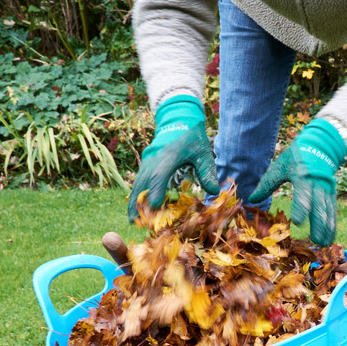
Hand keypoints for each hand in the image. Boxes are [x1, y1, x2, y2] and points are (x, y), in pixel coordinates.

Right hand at [128, 95, 219, 221]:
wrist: (178, 122)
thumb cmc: (193, 139)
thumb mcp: (204, 152)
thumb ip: (207, 171)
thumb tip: (214, 192)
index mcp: (169, 154)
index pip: (161, 173)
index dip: (157, 189)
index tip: (156, 206)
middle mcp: (154, 159)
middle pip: (144, 182)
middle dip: (141, 202)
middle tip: (139, 223)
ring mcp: (147, 162)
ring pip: (138, 183)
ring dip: (135, 202)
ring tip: (133, 221)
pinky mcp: (145, 166)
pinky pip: (138, 183)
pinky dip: (136, 196)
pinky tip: (135, 211)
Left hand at [248, 118, 346, 245]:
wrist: (320, 147)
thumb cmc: (296, 157)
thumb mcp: (280, 166)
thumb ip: (267, 183)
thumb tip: (251, 199)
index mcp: (303, 176)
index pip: (303, 194)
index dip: (301, 208)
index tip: (298, 222)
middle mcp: (317, 184)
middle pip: (319, 206)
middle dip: (318, 224)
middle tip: (315, 240)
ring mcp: (326, 190)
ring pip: (328, 211)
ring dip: (327, 228)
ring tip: (323, 244)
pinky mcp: (331, 194)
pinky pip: (333, 211)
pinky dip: (332, 225)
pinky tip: (330, 238)